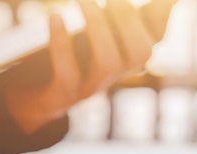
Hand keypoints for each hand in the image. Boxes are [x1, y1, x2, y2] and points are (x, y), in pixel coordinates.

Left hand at [6, 0, 176, 133]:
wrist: (36, 99)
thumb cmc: (71, 58)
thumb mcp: (95, 36)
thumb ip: (116, 19)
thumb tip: (156, 0)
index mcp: (128, 60)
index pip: (154, 38)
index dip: (160, 18)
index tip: (159, 1)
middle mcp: (117, 76)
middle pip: (140, 53)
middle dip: (129, 20)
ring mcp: (92, 88)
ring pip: (108, 62)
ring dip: (98, 26)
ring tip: (83, 0)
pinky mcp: (64, 95)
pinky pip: (67, 71)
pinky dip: (61, 42)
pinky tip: (55, 15)